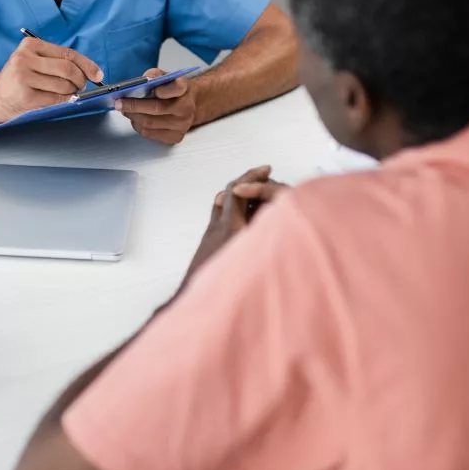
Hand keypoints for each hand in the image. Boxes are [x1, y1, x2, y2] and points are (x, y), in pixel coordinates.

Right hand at [0, 38, 103, 121]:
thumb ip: (56, 61)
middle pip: (68, 69)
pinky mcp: (25, 96)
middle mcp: (25, 59)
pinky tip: (58, 99)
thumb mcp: (32, 62)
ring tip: (66, 93)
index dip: (87, 65)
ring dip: (71, 92)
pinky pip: (55, 99)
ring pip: (63, 85)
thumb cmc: (18, 80)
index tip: (97, 74)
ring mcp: (23, 77)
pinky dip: (63, 100)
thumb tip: (89, 71)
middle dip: (81, 80)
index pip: (67, 53)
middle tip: (81, 86)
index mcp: (30, 45)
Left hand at [116, 69, 196, 144]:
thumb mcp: (164, 76)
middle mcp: (186, 108)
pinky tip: (135, 119)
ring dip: (133, 116)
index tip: (153, 89)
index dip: (164, 89)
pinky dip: (138, 126)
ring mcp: (182, 125)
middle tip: (120, 103)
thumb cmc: (171, 89)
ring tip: (125, 110)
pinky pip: (149, 134)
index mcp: (184, 88)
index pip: (177, 87)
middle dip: (134, 106)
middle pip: (157, 108)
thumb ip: (153, 76)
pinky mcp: (175, 137)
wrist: (187, 104)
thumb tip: (140, 83)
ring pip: (150, 123)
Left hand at [183, 165, 286, 281]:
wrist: (191, 300)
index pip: (237, 191)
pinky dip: (233, 206)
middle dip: (248, 180)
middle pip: (230, 192)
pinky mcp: (209, 242)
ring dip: (241, 192)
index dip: (252, 177)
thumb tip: (277, 219)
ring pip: (224, 203)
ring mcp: (212, 233)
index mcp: (230, 228)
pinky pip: (221, 215)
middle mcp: (219, 226)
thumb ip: (263, 237)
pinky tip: (240, 211)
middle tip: (264, 173)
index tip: (267, 169)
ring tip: (257, 188)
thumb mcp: (249, 260)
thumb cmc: (222, 286)